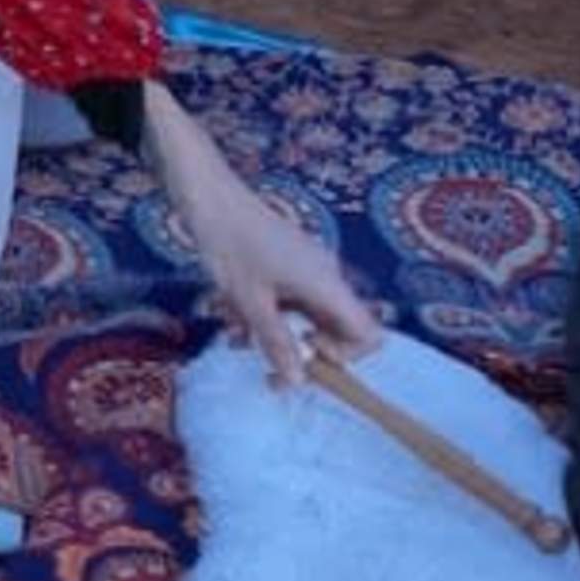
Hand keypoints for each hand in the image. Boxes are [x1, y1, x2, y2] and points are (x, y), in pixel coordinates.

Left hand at [146, 88, 381, 385]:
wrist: (210, 199)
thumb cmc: (231, 248)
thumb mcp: (250, 302)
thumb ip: (276, 342)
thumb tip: (298, 381)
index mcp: (328, 286)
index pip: (369, 334)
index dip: (346, 356)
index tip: (308, 356)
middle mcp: (327, 277)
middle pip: (338, 329)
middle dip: (305, 352)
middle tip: (268, 368)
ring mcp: (309, 269)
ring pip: (308, 316)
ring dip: (280, 334)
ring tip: (240, 340)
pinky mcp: (289, 263)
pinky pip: (291, 299)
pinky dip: (269, 314)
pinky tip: (235, 319)